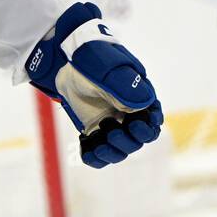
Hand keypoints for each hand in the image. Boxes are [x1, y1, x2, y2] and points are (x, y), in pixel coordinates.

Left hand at [26, 2, 163, 167]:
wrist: (64, 62)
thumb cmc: (89, 59)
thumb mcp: (106, 69)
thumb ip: (124, 85)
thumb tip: (143, 104)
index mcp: (139, 97)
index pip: (153, 121)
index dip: (147, 128)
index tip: (133, 124)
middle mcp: (128, 114)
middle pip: (138, 140)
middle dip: (126, 141)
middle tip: (108, 127)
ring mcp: (112, 124)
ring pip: (120, 151)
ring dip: (112, 152)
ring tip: (97, 141)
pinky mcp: (94, 132)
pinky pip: (99, 154)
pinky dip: (94, 157)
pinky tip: (86, 147)